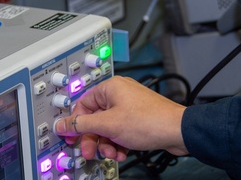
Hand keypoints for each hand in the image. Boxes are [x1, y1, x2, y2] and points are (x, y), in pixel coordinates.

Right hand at [55, 76, 188, 160]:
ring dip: (106, 143)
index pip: (82, 104)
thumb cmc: (148, 121)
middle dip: (93, 138)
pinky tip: (122, 152)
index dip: (75, 122)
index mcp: (110, 88)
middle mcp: (119, 95)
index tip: (71, 137)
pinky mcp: (137, 118)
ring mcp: (129, 107)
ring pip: (107, 127)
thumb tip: (62, 124)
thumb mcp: (108, 125)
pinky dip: (118, 142)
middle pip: (95, 118)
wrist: (178, 131)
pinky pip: (119, 130)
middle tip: (90, 151)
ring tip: (112, 153)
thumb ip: (81, 125)